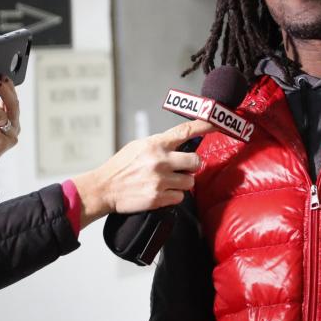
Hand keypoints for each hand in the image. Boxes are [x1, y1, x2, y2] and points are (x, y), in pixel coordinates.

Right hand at [70, 119, 217, 228]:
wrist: (103, 188)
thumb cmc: (121, 167)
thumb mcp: (138, 147)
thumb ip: (160, 145)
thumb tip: (182, 143)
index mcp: (155, 144)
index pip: (185, 131)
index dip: (204, 126)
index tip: (217, 123)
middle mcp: (160, 160)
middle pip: (196, 161)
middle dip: (193, 166)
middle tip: (184, 169)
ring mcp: (160, 179)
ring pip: (190, 182)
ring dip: (182, 183)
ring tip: (167, 182)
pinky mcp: (158, 197)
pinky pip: (180, 197)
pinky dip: (174, 196)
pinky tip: (161, 193)